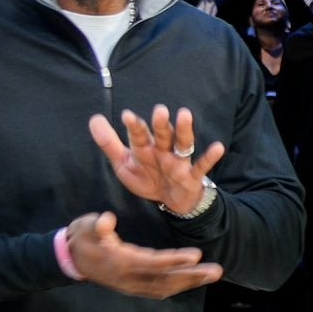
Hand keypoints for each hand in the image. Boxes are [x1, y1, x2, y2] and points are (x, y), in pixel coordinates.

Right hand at [61, 210, 220, 297]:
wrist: (69, 259)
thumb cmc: (81, 238)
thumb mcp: (85, 226)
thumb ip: (97, 225)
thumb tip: (107, 221)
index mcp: (119, 261)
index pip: (152, 262)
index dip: (174, 260)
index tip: (196, 255)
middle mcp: (128, 278)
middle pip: (164, 279)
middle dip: (191, 276)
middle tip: (216, 271)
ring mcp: (130, 286)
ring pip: (164, 287)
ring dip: (189, 282)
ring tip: (212, 275)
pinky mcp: (132, 287)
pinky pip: (158, 290)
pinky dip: (178, 286)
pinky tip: (193, 281)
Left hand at [89, 105, 223, 217]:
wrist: (170, 201)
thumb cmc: (147, 178)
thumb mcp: (124, 163)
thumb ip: (109, 143)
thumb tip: (93, 118)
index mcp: (145, 148)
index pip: (139, 135)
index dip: (134, 126)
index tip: (127, 116)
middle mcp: (163, 151)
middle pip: (162, 135)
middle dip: (160, 124)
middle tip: (159, 110)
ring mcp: (179, 162)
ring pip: (182, 144)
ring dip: (184, 130)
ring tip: (185, 114)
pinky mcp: (192, 176)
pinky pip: (202, 166)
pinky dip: (210, 157)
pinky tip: (218, 147)